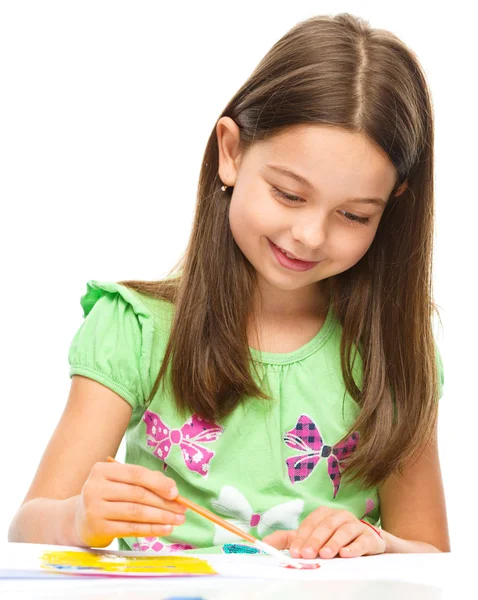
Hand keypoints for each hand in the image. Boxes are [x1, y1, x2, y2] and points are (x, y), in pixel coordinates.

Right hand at [74, 461, 186, 547]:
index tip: (176, 492)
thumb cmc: (108, 497)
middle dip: (164, 502)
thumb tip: (171, 488)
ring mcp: (95, 508)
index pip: (136, 473)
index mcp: (102, 470)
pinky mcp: (98, 528)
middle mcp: (95, 487)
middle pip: (137, 494)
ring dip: (161, 517)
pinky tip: (165, 529)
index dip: (158, 483)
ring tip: (177, 520)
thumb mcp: (121, 483)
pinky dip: (151, 529)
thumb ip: (145, 480)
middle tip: (182, 509)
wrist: (80, 520)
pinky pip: (131, 528)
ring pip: (136, 512)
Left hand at [263, 506, 385, 558]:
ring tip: (326, 554)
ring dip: (334, 542)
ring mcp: (356, 525)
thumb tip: (264, 542)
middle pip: (326, 525)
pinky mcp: (369, 537)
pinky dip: (354, 547)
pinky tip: (346, 554)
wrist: (367, 543)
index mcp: (323, 515)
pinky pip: (362, 541)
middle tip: (308, 554)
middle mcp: (339, 516)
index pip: (310, 524)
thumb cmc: (333, 540)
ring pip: (344, 531)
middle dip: (315, 540)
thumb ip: (287, 539)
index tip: (295, 552)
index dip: (302, 537)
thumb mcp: (310, 538)